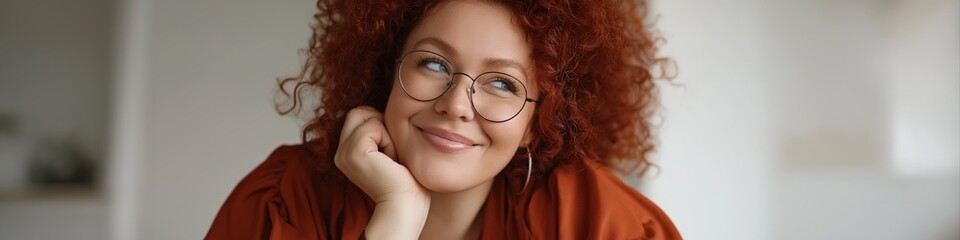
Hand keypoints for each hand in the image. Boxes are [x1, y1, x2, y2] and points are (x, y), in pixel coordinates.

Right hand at [334, 106, 428, 238]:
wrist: (406, 204)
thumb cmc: (405, 179)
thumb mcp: (389, 148)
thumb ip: (380, 129)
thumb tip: (387, 105)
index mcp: (347, 151)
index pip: (358, 115)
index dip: (379, 123)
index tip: (391, 149)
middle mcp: (340, 152)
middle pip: (358, 111)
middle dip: (380, 123)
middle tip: (391, 150)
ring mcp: (344, 152)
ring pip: (366, 115)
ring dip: (386, 133)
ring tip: (391, 157)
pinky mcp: (353, 152)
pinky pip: (373, 126)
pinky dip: (388, 140)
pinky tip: (391, 160)